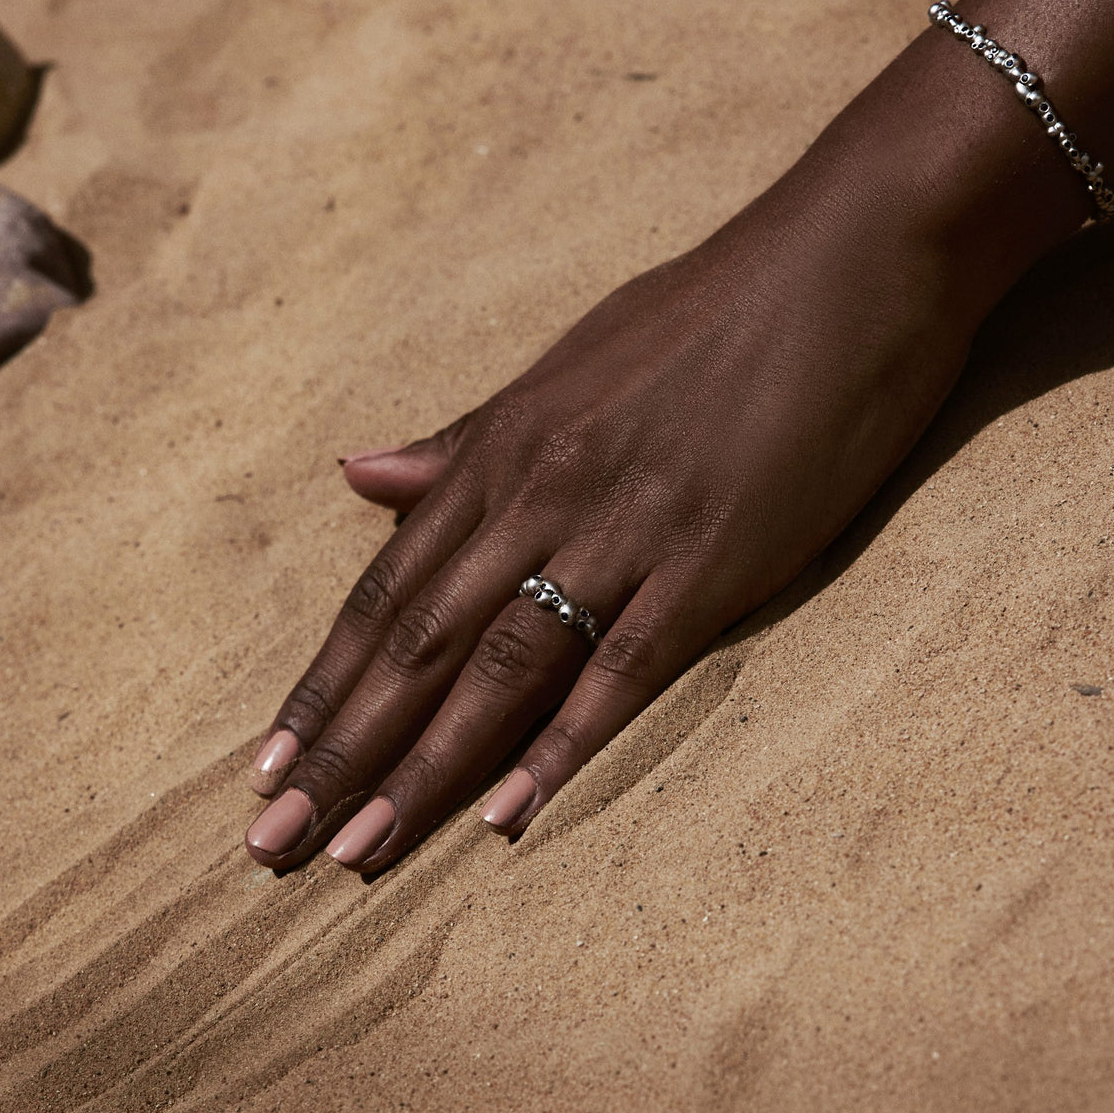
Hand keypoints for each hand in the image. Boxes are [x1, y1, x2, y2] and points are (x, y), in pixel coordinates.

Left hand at [242, 145, 984, 872]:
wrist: (846, 261)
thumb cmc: (712, 310)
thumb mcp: (573, 363)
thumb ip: (469, 437)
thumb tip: (360, 475)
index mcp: (509, 444)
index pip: (393, 585)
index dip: (325, 681)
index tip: (268, 764)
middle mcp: (546, 490)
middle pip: (422, 639)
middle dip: (344, 747)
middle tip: (274, 842)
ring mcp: (627, 527)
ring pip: (501, 666)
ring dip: (422, 766)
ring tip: (357, 851)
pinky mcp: (712, 559)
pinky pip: (622, 665)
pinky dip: (561, 742)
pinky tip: (507, 812)